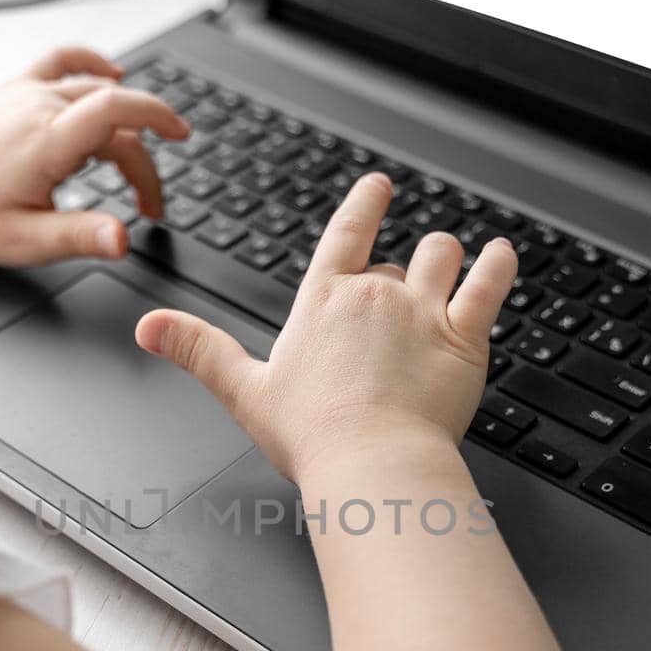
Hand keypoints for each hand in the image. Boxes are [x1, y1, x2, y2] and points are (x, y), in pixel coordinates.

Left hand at [0, 47, 188, 265]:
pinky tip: (113, 75)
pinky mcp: (16, 90)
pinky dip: (92, 65)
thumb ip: (79, 238)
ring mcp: (26, 93)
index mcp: (44, 143)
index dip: (157, 117)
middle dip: (142, 163)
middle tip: (148, 208)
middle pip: (114, 120)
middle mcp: (36, 107)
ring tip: (131, 171)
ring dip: (124, 130)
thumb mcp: (25, 241)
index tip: (183, 136)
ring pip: (96, 97)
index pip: (114, 111)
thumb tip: (123, 239)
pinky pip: (62, 61)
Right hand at [134, 174, 518, 481]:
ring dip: (447, 255)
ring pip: (443, 256)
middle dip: (401, 268)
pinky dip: (499, 266)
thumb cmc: (310, 436)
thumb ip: (198, 351)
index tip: (378, 185)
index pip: (346, 232)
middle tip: (403, 289)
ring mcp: (423, 312)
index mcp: (323, 302)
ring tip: (453, 258)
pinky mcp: (463, 338)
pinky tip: (502, 257)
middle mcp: (375, 295)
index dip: (364, 204)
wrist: (371, 464)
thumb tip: (148, 327)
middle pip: (396, 258)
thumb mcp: (243, 391)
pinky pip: (489, 285)